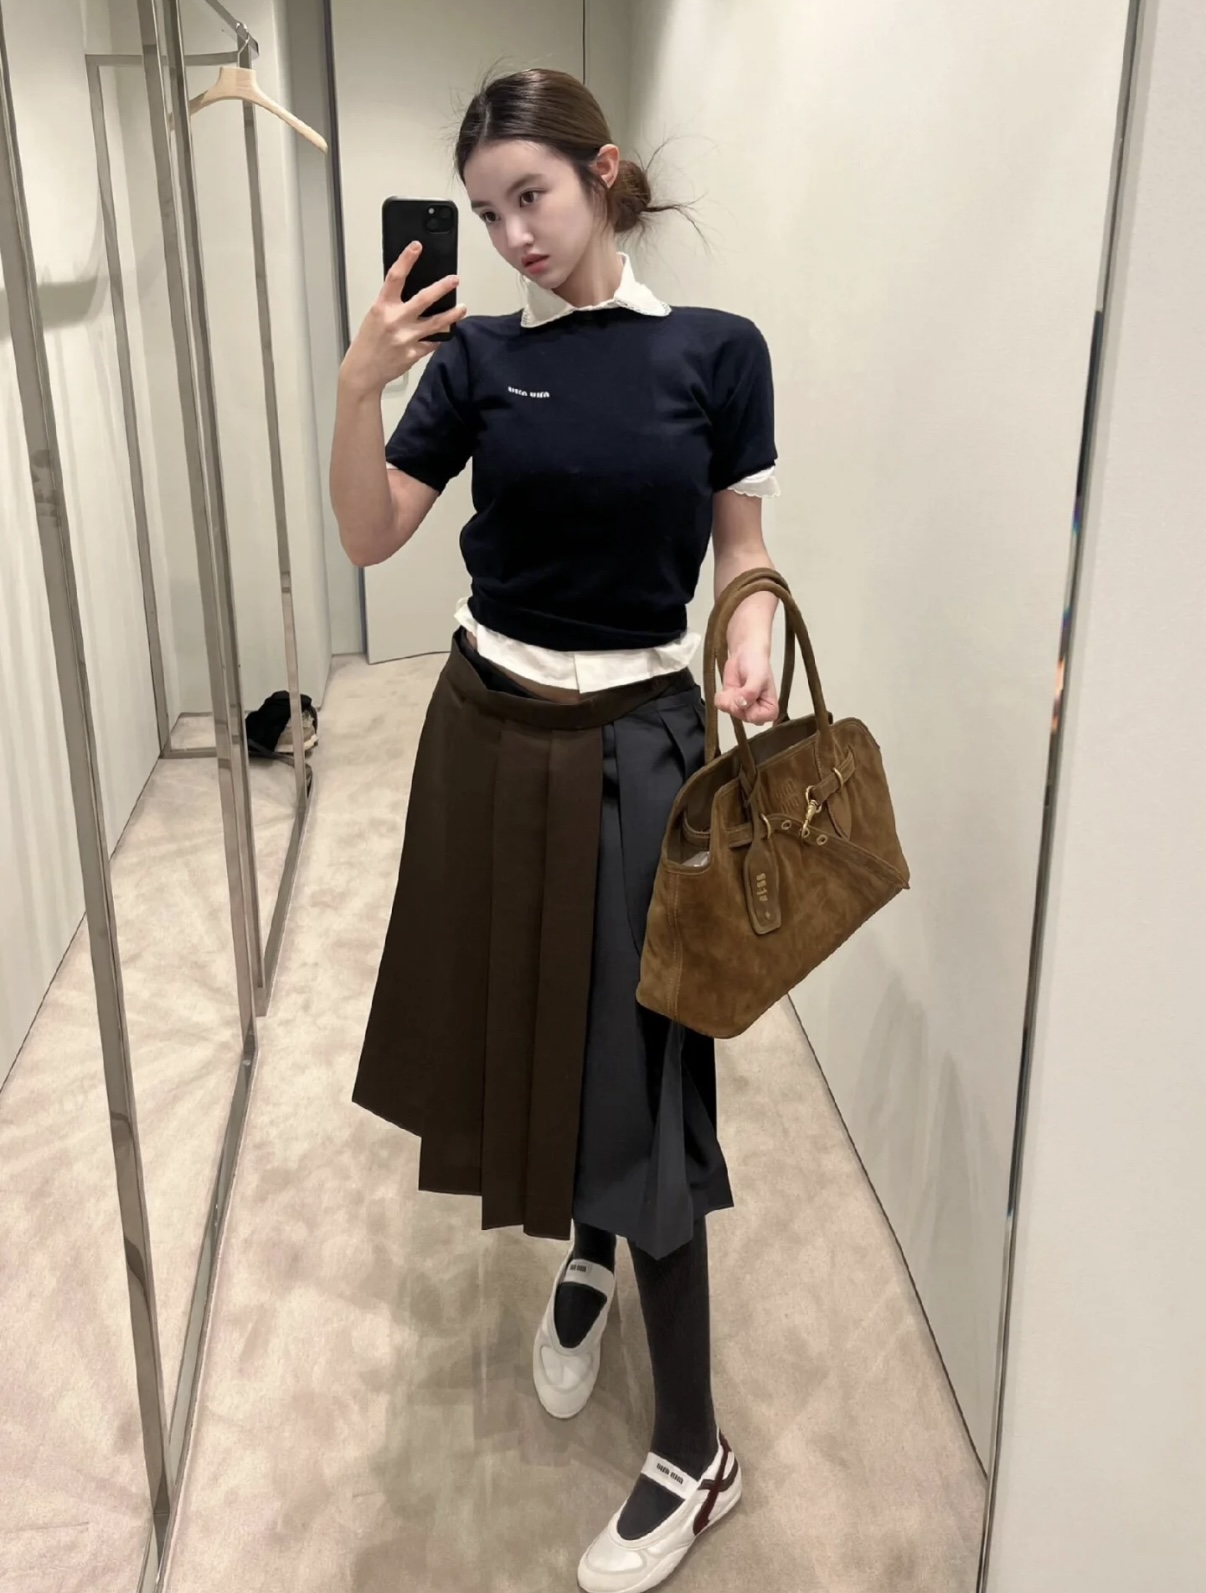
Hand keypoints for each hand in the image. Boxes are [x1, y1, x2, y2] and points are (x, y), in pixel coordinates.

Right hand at [340, 241, 467, 395]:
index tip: (417, 246)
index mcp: (382, 307)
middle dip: (442, 287)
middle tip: (454, 279)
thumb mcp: (374, 317)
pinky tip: (446, 332)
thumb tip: (413, 293)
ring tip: (462, 308)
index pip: (395, 277)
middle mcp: (395, 320)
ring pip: (436, 323)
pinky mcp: (414, 354)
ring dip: (452, 315)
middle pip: (424, 299)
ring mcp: (406, 338)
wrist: (363, 372)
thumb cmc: (368, 343)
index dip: (406, 260)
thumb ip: (392, 305)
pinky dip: (439, 337)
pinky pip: (433, 342)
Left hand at [713, 644, 778, 726]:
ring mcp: (743, 709)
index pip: (757, 719)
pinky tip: (728, 688)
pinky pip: (721, 706)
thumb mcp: (757, 677)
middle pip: (742, 716)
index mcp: (770, 709)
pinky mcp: (731, 704)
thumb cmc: (757, 664)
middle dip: (738, 701)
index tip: (750, 693)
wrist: (745, 653)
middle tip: (742, 686)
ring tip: (737, 685)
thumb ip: (750, 692)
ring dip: (729, 697)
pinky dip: (721, 697)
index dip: (749, 707)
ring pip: (730, 711)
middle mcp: (757, 712)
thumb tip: (741, 704)